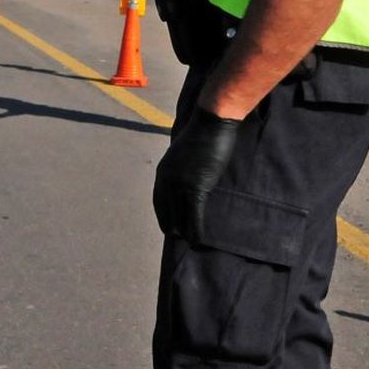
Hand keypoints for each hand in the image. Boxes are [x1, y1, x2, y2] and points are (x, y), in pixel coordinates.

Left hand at [153, 109, 240, 243]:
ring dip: (185, 232)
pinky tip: (197, 239)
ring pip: (180, 217)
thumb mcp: (184, 152)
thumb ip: (182, 166)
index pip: (158, 201)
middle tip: (178, 239)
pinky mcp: (196, 188)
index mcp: (163, 171)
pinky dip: (196, 230)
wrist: (211, 123)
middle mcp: (167, 180)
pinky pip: (194, 216)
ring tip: (189, 244)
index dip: (164, 215)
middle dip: (172, 226)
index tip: (168, 226)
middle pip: (167, 211)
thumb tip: (188, 175)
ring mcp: (180, 185)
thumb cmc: (202, 133)